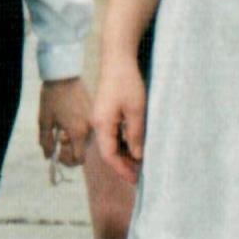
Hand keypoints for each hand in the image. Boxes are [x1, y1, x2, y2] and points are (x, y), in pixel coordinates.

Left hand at [38, 77, 90, 168]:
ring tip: (63, 129)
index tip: (57, 151)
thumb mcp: (44, 121)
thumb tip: (48, 156)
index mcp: (78, 132)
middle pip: (83, 151)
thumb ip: (46, 141)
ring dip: (75, 141)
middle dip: (70, 151)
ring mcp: (94, 120)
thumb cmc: (52, 97)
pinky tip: (69, 121)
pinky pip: (89, 129)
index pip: (78, 159)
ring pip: (86, 141)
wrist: (63, 74)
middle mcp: (90, 128)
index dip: (67, 160)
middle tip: (58, 140)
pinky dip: (79, 131)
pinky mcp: (94, 113)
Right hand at [88, 52, 146, 180]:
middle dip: (123, 165)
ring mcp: (101, 117)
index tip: (135, 180)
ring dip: (124, 154)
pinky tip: (135, 146)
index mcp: (102, 125)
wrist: (117, 58)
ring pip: (111, 143)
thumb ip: (135, 135)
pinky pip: (113, 133)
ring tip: (139, 164)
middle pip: (108, 151)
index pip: (109, 155)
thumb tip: (137, 155)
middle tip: (139, 175)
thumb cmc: (126, 82)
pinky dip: (124, 143)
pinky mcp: (106, 111)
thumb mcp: (136, 110)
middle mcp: (98, 123)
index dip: (122, 169)